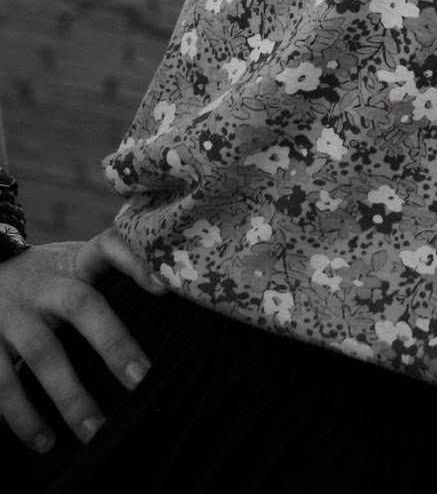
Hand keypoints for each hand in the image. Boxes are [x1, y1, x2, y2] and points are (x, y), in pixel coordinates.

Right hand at [0, 227, 165, 452]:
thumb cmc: (46, 280)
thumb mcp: (72, 266)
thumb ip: (109, 279)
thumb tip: (168, 303)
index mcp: (74, 264)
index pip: (109, 246)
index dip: (136, 262)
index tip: (166, 287)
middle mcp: (46, 284)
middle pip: (82, 305)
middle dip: (113, 343)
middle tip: (140, 380)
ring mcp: (14, 314)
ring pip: (43, 353)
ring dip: (69, 396)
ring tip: (94, 433)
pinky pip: (3, 382)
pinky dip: (21, 416)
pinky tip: (41, 442)